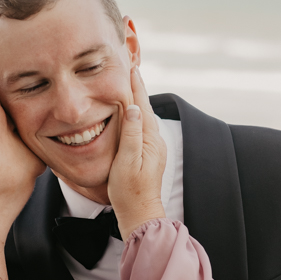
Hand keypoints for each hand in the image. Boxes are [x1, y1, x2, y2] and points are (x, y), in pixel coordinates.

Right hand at [108, 67, 166, 239]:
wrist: (140, 213)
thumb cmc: (129, 190)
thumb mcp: (127, 161)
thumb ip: (130, 134)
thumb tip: (133, 107)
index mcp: (148, 139)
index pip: (141, 105)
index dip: (135, 86)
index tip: (131, 67)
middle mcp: (154, 140)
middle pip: (144, 107)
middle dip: (137, 88)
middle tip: (130, 67)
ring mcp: (152, 148)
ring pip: (143, 117)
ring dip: (136, 100)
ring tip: (129, 84)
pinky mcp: (147, 154)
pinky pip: (141, 127)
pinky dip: (135, 114)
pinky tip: (130, 112)